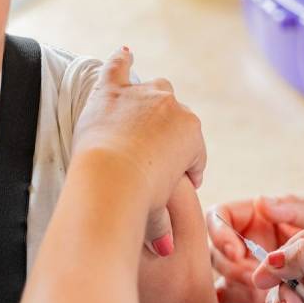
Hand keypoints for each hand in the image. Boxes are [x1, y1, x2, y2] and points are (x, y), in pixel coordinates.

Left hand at [73, 48, 205, 249]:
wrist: (111, 179)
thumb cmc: (138, 200)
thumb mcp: (158, 215)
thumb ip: (162, 224)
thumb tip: (166, 249)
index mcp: (192, 133)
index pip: (192, 153)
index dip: (182, 172)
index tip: (172, 186)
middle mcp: (173, 108)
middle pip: (174, 120)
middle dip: (166, 139)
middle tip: (150, 162)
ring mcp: (143, 95)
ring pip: (152, 92)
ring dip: (148, 103)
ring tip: (140, 114)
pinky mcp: (112, 91)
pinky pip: (118, 67)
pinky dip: (121, 60)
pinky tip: (124, 53)